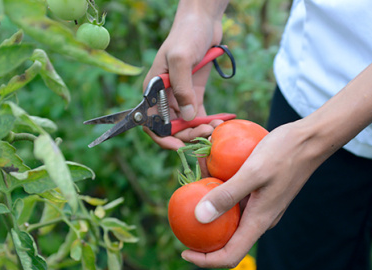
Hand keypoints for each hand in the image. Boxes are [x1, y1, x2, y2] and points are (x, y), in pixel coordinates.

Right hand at [142, 0, 227, 149]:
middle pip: (172, 127)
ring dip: (200, 129)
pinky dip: (209, 121)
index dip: (162, 137)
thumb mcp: (181, 59)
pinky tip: (221, 122)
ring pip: (187, 124)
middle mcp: (165, 97)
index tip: (178, 146)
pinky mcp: (195, 93)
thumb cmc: (186, 35)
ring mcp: (180, 96)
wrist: (203, 21)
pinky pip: (200, 114)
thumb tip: (188, 117)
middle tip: (207, 132)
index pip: (150, 122)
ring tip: (217, 127)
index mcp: (153, 90)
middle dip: (188, 134)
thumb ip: (182, 89)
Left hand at [181, 120, 325, 267]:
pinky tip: (211, 165)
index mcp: (259, 221)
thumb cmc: (285, 153)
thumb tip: (199, 218)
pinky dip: (221, 186)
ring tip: (196, 172)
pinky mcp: (261, 192)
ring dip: (210, 198)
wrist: (311, 140)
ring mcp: (261, 205)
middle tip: (184, 206)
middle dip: (202, 225)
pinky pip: (236, 196)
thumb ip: (227, 195)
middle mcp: (260, 218)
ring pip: (230, 212)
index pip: (230, 256)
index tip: (183, 251)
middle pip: (227, 237)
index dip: (205, 260)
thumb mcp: (252, 172)